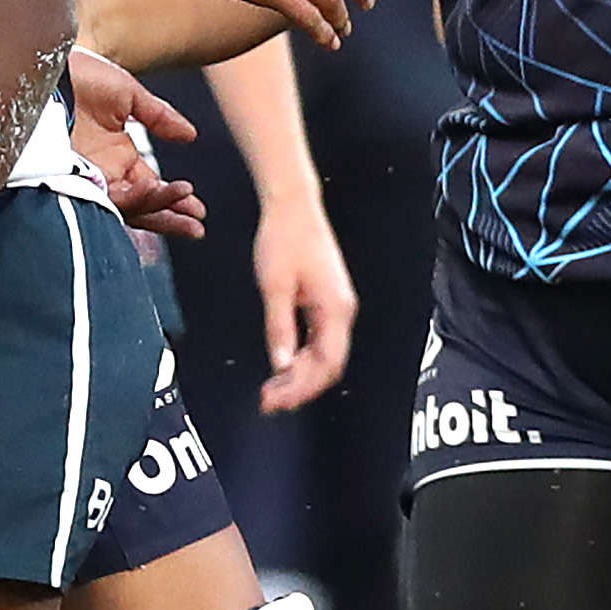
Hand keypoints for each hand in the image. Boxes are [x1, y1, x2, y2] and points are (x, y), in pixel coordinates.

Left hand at [69, 48, 206, 240]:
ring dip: (155, 209)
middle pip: (138, 205)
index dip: (173, 198)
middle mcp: (101, 171)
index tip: (197, 207)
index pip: (149, 186)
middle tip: (195, 227)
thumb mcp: (126, 93)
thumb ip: (158, 116)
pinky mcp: (64, 175)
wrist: (41, 64)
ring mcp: (82, 174)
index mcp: (116, 154)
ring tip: (183, 209)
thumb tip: (191, 136)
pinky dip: (127, 196)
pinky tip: (151, 192)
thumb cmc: (78, 74)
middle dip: (168, 216)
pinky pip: (99, 195)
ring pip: (122, 205)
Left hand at [253, 200, 356, 412]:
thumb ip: (279, 326)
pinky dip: (302, 357)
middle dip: (300, 387)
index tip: (275, 401)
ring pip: (324, 355)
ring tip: (272, 390)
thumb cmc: (282, 240)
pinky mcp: (327, 301)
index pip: (325, 365)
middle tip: (268, 402)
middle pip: (328, 365)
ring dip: (300, 375)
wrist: (293, 207)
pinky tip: (283, 365)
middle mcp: (343, 312)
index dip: (302, 388)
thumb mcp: (274, 285)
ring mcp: (337, 307)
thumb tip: (280, 365)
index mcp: (335, 310)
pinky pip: (320, 340)